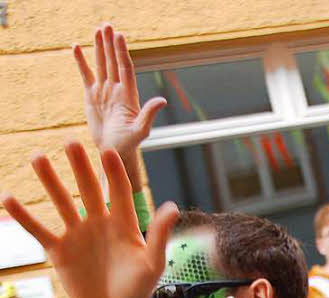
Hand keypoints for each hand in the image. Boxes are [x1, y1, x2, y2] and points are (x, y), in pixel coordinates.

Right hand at [0, 142, 177, 297]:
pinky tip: (8, 199)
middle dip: (79, 167)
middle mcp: (99, 224)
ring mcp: (77, 235)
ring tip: (37, 157)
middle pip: (87, 190)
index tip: (107, 151)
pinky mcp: (59, 251)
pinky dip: (24, 217)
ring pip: (61, 203)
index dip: (113, 173)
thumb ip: (159, 235)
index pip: (118, 192)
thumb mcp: (153, 263)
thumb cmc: (140, 288)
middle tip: (70, 142)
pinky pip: (39, 230)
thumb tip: (172, 206)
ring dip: (49, 181)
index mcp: (124, 224)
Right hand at [74, 25, 165, 191]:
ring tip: (97, 30)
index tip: (119, 36)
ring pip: (101, 65)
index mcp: (129, 95)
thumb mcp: (140, 130)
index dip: (121, 52)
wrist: (113, 151)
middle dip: (110, 44)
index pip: (125, 68)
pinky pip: (86, 75)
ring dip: (99, 48)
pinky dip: (81, 61)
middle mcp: (117, 89)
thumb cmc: (129, 144)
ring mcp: (104, 91)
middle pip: (113, 62)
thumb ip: (149, 114)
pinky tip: (77, 47)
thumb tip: (162, 100)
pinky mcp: (92, 96)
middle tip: (107, 25)